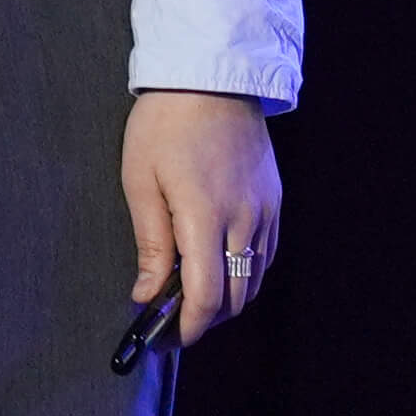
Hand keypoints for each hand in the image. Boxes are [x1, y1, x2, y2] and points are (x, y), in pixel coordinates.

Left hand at [120, 88, 280, 347]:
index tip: (166, 340)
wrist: (211, 75)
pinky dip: (245, 272)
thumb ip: (149, 244)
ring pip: (254, 279)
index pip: (207, 297)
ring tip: (191, 293)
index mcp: (205, 216)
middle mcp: (244, 220)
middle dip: (206, 319)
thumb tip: (147, 295)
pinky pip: (265, 253)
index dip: (188, 328)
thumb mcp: (141, 180)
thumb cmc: (165, 123)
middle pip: (236, 297)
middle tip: (172, 321)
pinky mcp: (274, 199)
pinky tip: (220, 266)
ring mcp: (265, 210)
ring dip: (227, 297)